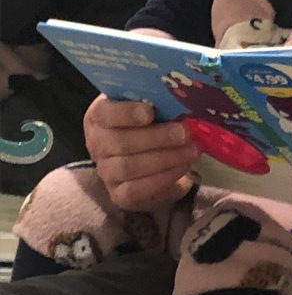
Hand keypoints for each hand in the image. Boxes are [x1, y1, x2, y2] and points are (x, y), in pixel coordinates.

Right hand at [83, 94, 199, 210]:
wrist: (153, 158)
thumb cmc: (151, 124)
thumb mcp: (152, 106)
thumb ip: (158, 102)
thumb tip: (180, 100)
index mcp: (99, 116)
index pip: (104, 112)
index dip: (126, 112)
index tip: (150, 111)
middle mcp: (97, 144)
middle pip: (120, 143)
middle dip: (157, 138)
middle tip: (185, 133)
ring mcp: (105, 171)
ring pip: (129, 167)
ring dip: (165, 158)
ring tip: (191, 150)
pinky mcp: (118, 194)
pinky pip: (137, 190)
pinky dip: (163, 178)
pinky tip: (183, 167)